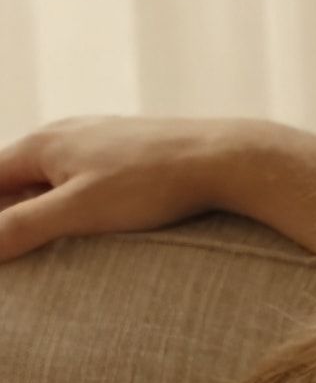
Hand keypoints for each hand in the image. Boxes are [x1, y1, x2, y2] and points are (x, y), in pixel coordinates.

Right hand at [0, 116, 245, 260]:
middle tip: (20, 248)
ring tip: (51, 243)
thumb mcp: (79, 210)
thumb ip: (22, 227)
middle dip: (13, 213)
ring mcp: (102, 140)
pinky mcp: (134, 152)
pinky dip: (79, 202)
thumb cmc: (152, 184)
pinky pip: (90, 179)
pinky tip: (98, 223)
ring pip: (55, 178)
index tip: (5, 246)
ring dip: (45, 208)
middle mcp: (67, 134)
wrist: (227, 158)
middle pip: (18, 178)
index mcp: (42, 144)